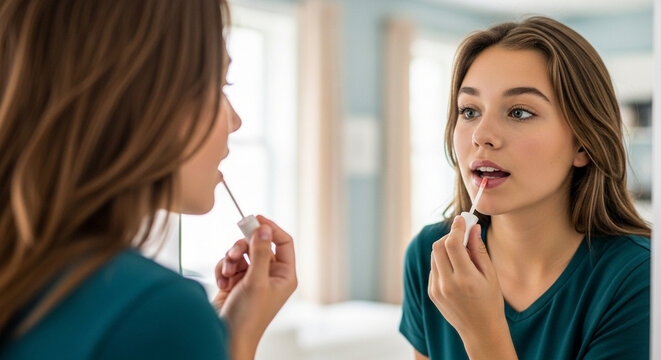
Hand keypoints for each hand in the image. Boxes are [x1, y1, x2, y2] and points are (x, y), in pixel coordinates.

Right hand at [212, 215, 296, 359]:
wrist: (228, 337)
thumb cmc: (248, 317)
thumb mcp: (256, 281)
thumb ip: (260, 253)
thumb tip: (264, 228)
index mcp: (284, 275)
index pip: (283, 242)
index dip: (271, 228)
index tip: (256, 218)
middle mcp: (270, 274)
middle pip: (258, 244)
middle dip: (243, 247)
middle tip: (234, 253)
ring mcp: (252, 277)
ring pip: (242, 252)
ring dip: (231, 259)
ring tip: (228, 273)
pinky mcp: (236, 281)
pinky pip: (229, 262)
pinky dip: (223, 269)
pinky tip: (223, 283)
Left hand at [427, 216, 515, 358]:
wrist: (481, 331)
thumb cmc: (490, 302)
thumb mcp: (490, 275)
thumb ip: (479, 250)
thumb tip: (473, 227)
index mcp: (465, 279)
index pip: (452, 244)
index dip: (456, 228)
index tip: (461, 219)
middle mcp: (447, 284)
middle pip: (438, 247)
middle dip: (449, 236)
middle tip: (462, 235)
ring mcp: (436, 289)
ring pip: (434, 256)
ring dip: (445, 249)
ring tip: (462, 255)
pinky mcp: (432, 292)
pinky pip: (433, 268)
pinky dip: (442, 262)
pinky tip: (456, 270)